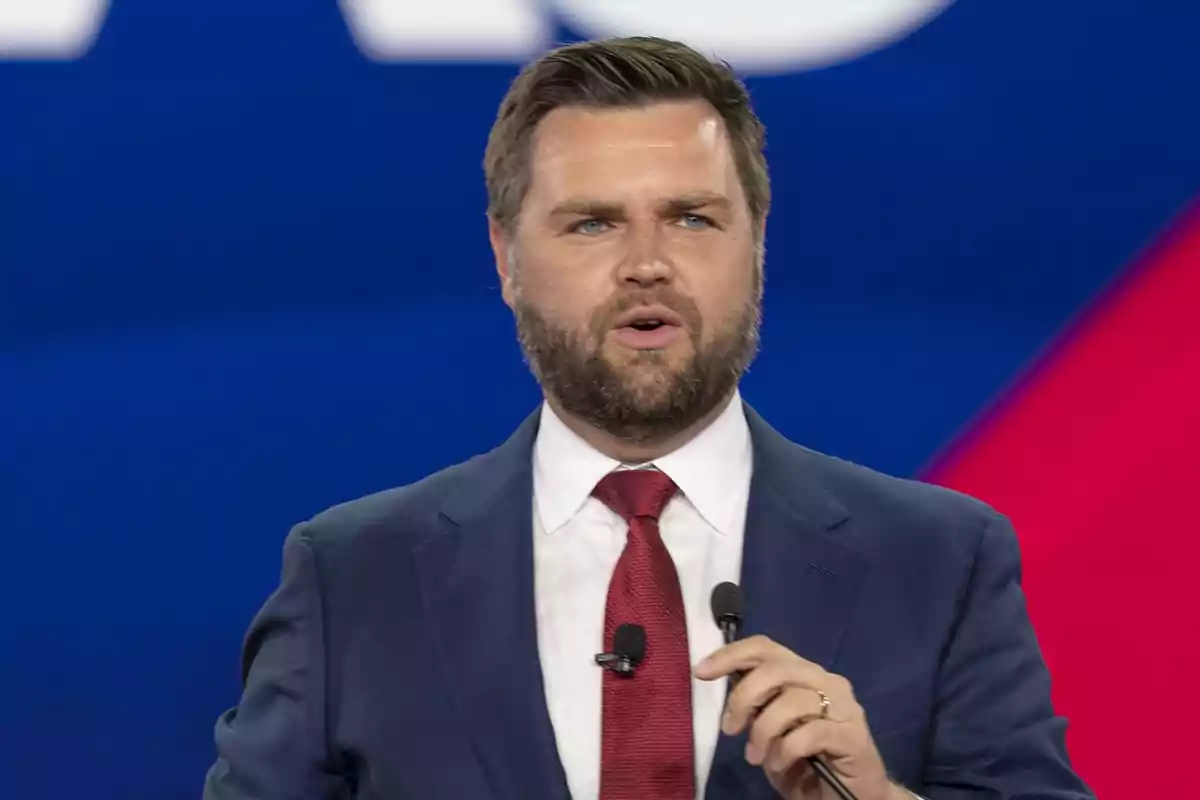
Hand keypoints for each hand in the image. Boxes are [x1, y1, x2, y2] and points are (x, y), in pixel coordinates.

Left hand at [694, 635, 906, 799]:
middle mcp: (827, 681)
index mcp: (805, 673)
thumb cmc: (805, 761)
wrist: (850, 798)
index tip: (701, 672)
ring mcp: (844, 707)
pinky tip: (779, 764)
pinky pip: (809, 733)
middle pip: (776, 669)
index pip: (766, 648)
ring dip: (763, 731)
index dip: (731, 654)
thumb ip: (756, 704)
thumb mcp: (770, 729)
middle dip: (743, 697)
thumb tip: (724, 683)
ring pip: (791, 701)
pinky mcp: (853, 736)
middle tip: (729, 729)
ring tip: (755, 757)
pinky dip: (785, 749)